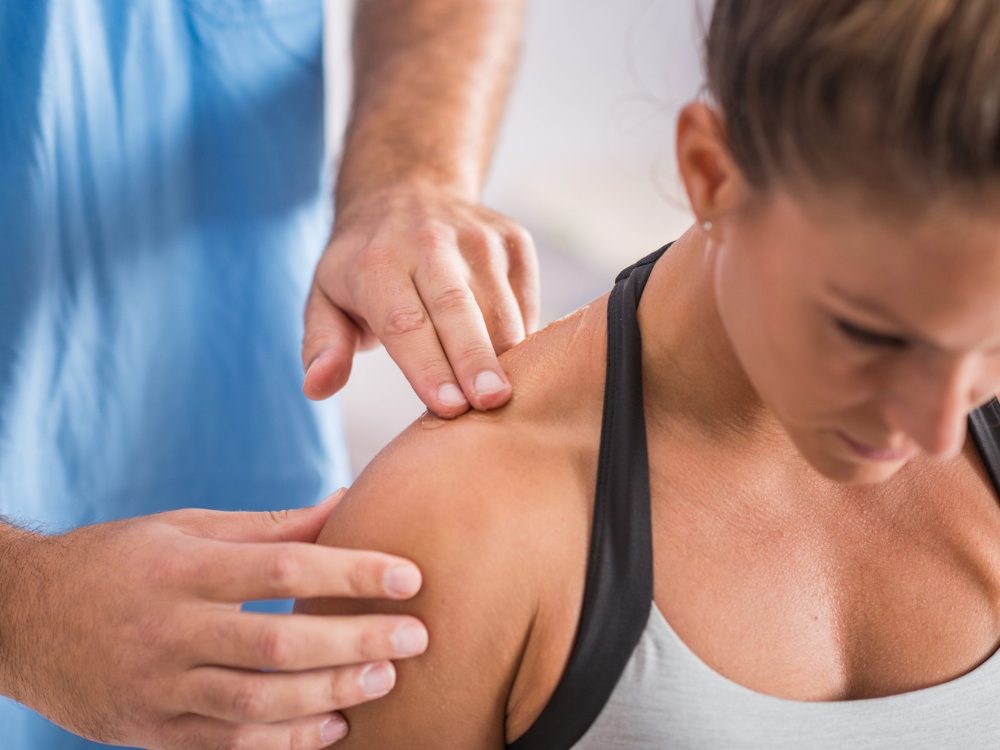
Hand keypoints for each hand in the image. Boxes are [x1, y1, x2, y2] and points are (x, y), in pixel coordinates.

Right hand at [0, 490, 427, 748]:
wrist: (23, 618)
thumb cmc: (120, 561)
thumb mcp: (187, 528)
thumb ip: (271, 526)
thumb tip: (348, 501)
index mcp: (183, 568)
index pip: (284, 567)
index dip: (352, 572)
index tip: (408, 576)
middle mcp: (169, 630)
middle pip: (278, 642)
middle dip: (356, 642)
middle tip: (415, 637)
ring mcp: (158, 688)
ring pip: (258, 704)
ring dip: (330, 695)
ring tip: (384, 680)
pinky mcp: (151, 732)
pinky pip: (229, 747)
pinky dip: (286, 743)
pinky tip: (332, 728)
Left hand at [301, 183, 539, 416]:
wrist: (408, 188)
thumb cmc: (364, 265)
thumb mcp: (326, 297)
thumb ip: (323, 345)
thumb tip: (316, 387)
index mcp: (376, 263)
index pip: (404, 322)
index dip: (427, 366)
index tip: (448, 407)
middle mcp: (429, 243)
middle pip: (457, 309)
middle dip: (475, 359)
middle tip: (492, 402)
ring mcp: (477, 238)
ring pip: (499, 306)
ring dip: (505, 355)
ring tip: (508, 397)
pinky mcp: (512, 240)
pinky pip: (524, 298)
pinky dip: (523, 334)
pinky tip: (511, 363)